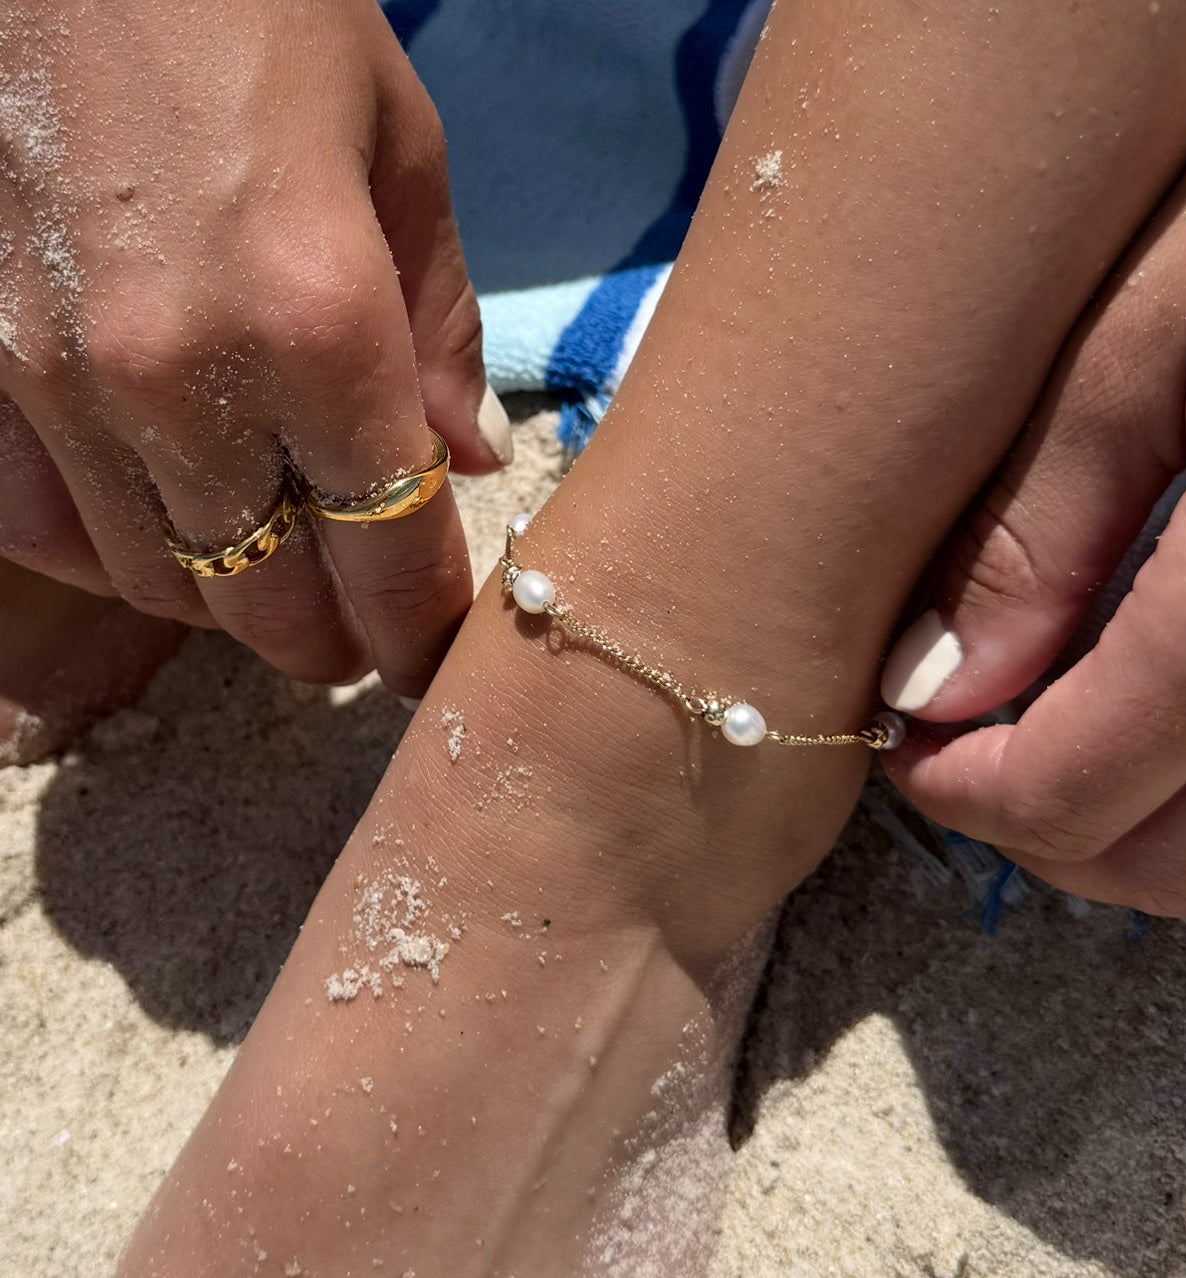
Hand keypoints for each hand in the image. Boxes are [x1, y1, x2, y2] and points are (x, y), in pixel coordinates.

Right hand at [0, 0, 509, 696]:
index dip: (421, 631)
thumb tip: (469, 464)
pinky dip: (111, 555)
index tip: (433, 657)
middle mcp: (180, 382)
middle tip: (363, 635)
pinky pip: (39, 530)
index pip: (389, 554)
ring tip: (276, 574)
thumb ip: (440, 334)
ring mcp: (54, 382)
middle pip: (271, 605)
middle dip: (332, 643)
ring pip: (158, 586)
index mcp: (319, 325)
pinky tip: (156, 522)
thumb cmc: (258, 14)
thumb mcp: (399, 155)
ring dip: (232, 604)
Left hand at [880, 64, 1185, 916]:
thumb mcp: (1133, 340)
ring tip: (1060, 698)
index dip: (964, 793)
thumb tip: (931, 695)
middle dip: (1049, 817)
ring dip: (1140, 806)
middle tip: (968, 727)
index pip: (1077, 795)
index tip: (902, 741)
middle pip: (1177, 855)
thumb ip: (1032, 538)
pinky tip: (1167, 675)